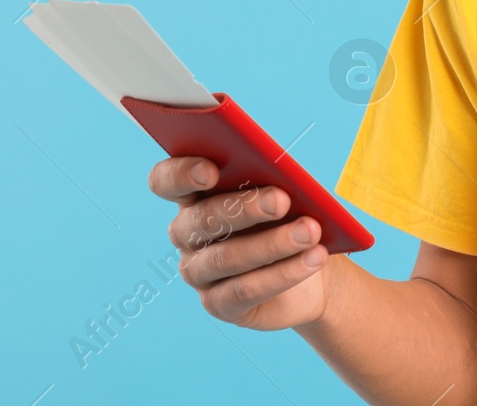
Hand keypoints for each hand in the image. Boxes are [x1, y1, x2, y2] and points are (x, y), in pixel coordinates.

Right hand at [148, 156, 332, 330]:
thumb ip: (273, 180)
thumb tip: (282, 178)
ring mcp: (198, 272)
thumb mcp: (284, 191)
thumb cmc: (290, 216)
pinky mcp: (218, 304)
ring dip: (272, 244)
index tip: (210, 171)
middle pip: (201, 220)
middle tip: (282, 201)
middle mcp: (187, 234)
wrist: (311, 264)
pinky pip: (244, 291)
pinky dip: (282, 274)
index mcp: (194, 195)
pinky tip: (311, 260)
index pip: (165, 182)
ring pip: (226, 257)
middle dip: (244, 208)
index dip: (180, 175)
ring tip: (310, 232)